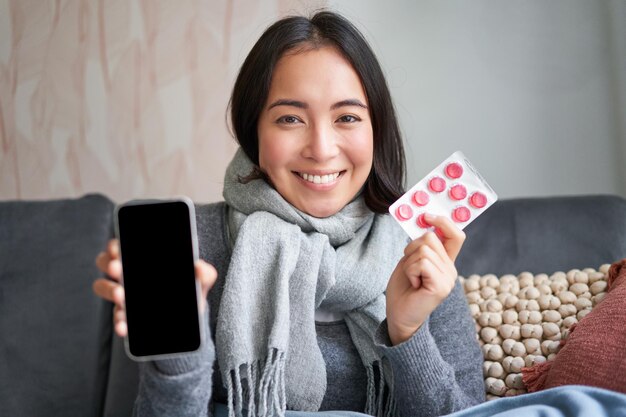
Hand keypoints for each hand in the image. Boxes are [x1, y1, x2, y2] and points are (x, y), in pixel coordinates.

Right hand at [92, 239, 216, 337]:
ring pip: (104, 287)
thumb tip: (200, 268)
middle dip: (109, 264)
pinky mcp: (125, 315)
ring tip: (121, 296)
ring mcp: (123, 294)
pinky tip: (124, 326)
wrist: (190, 318)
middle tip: (119, 269)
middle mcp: (127, 273)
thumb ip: (204, 273)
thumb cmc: (190, 289)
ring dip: (109, 290)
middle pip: (105, 262)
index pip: (121, 245)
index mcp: (142, 258)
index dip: (115, 245)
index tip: (118, 250)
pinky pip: (116, 317)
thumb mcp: (200, 280)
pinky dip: (118, 321)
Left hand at [386, 214, 464, 344]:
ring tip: (411, 278)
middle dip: (411, 249)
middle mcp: (451, 269)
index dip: (443, 221)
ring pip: (423, 249)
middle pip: (430, 238)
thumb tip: (425, 224)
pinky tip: (413, 284)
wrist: (399, 316)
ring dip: (409, 263)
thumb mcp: (411, 261)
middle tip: (409, 268)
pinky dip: (410, 271)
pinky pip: (422, 263)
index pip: (455, 235)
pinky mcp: (441, 287)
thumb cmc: (403, 289)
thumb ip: (421, 246)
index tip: (427, 215)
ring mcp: (448, 278)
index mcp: (446, 262)